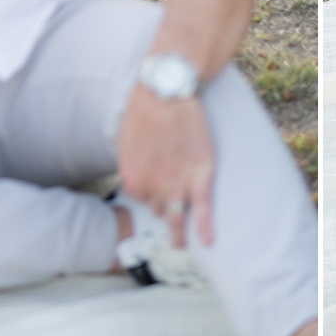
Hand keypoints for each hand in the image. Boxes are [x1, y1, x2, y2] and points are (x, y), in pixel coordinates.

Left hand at [117, 86, 215, 248]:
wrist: (168, 91)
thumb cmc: (144, 111)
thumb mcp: (126, 141)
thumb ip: (132, 166)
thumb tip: (138, 179)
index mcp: (133, 180)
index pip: (139, 197)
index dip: (148, 189)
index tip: (155, 182)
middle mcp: (154, 188)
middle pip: (158, 207)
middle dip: (162, 202)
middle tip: (169, 203)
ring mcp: (178, 183)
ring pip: (176, 214)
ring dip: (178, 228)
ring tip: (180, 243)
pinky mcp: (201, 174)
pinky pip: (203, 208)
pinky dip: (206, 227)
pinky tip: (208, 242)